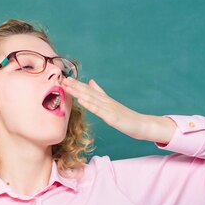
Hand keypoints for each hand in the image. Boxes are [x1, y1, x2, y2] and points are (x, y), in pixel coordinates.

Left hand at [62, 77, 176, 143]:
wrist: (141, 125)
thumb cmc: (126, 116)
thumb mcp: (110, 104)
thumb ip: (100, 93)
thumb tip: (90, 81)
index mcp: (104, 99)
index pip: (89, 90)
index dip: (77, 84)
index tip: (65, 79)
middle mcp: (105, 101)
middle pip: (88, 92)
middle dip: (75, 86)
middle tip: (63, 79)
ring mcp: (109, 108)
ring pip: (91, 98)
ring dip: (79, 92)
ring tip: (68, 86)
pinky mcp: (112, 117)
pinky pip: (98, 110)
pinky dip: (89, 104)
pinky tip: (81, 99)